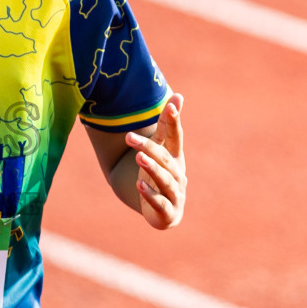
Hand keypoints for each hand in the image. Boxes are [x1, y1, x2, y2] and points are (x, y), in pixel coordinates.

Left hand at [125, 93, 185, 228]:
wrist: (163, 212)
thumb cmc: (160, 176)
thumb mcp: (161, 151)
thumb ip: (166, 126)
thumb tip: (178, 95)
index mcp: (175, 158)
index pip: (175, 137)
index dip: (174, 121)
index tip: (173, 104)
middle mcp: (178, 174)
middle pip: (164, 158)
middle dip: (148, 147)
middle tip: (129, 137)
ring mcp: (175, 194)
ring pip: (164, 180)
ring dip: (152, 168)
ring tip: (139, 157)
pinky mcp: (168, 212)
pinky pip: (159, 203)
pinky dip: (150, 195)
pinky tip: (139, 186)